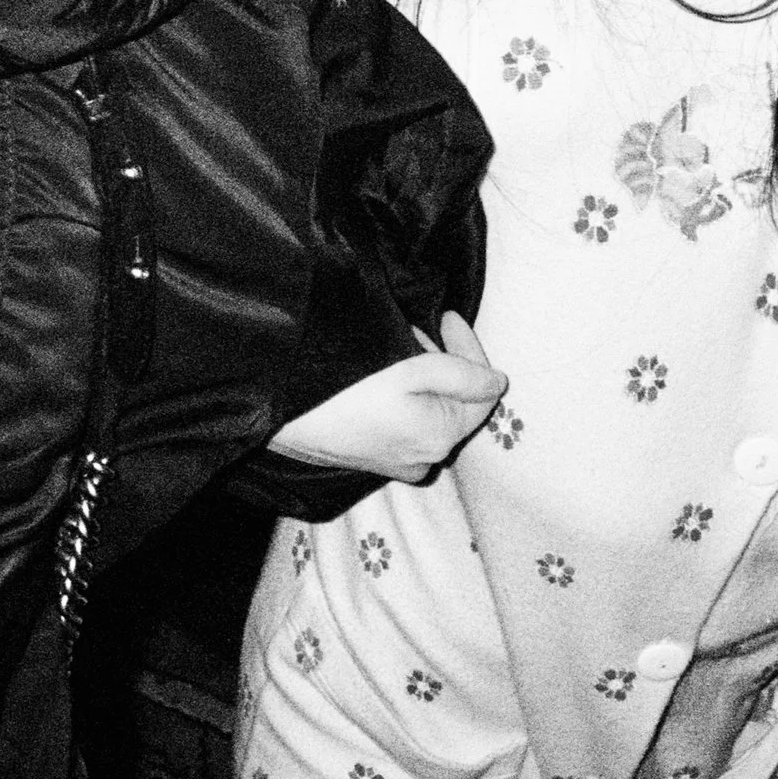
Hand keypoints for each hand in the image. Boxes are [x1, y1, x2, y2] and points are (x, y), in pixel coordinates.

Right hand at [266, 311, 506, 482]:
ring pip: (429, 413)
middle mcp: (425, 459)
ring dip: (423, 379)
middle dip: (445, 362)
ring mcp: (397, 464)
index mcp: (442, 436)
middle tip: (419, 328)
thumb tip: (498, 382)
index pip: (482, 392)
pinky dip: (403, 398)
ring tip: (398, 344)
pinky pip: (404, 425)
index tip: (448, 314)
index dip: (470, 348)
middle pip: (454, 403)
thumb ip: (463, 374)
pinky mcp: (372, 461)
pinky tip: (381, 376)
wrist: (279, 410)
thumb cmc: (346, 385)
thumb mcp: (412, 367)